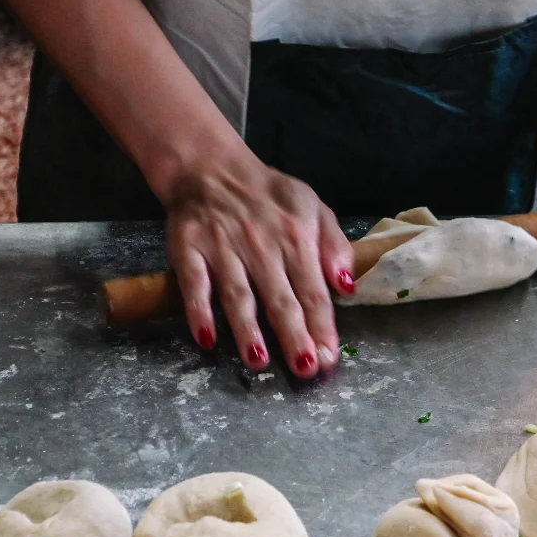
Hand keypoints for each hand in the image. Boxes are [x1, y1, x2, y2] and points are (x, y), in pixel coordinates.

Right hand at [161, 147, 354, 378]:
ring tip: (258, 361)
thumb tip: (347, 287)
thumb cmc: (269, 196)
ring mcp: (223, 248)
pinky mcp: (189, 248)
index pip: (313, 291)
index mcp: (297, 238)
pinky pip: (194, 284)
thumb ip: (335, 246)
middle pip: (280, 299)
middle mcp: (261, 245)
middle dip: (293, 336)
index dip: (322, 326)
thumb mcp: (314, 207)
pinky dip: (198, 311)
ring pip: (238, 295)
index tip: (328, 356)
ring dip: (247, 330)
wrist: (212, 168)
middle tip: (304, 368)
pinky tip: (206, 338)